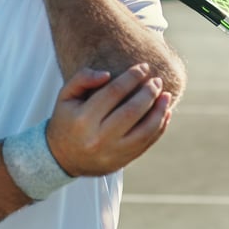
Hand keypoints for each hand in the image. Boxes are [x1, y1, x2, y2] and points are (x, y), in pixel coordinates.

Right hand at [46, 64, 172, 177]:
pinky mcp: (122, 161)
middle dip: (149, 92)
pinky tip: (165, 112)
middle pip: (132, 111)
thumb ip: (82, 78)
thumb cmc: (67, 121)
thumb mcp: (65, 96)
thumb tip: (107, 74)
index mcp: (83, 119)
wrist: (62, 158)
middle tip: (157, 80)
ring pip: (145, 130)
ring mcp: (112, 153)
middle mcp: (99, 138)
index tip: (144, 67)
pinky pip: (147, 143)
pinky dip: (159, 127)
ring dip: (160, 111)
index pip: (114, 92)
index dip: (132, 77)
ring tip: (166, 95)